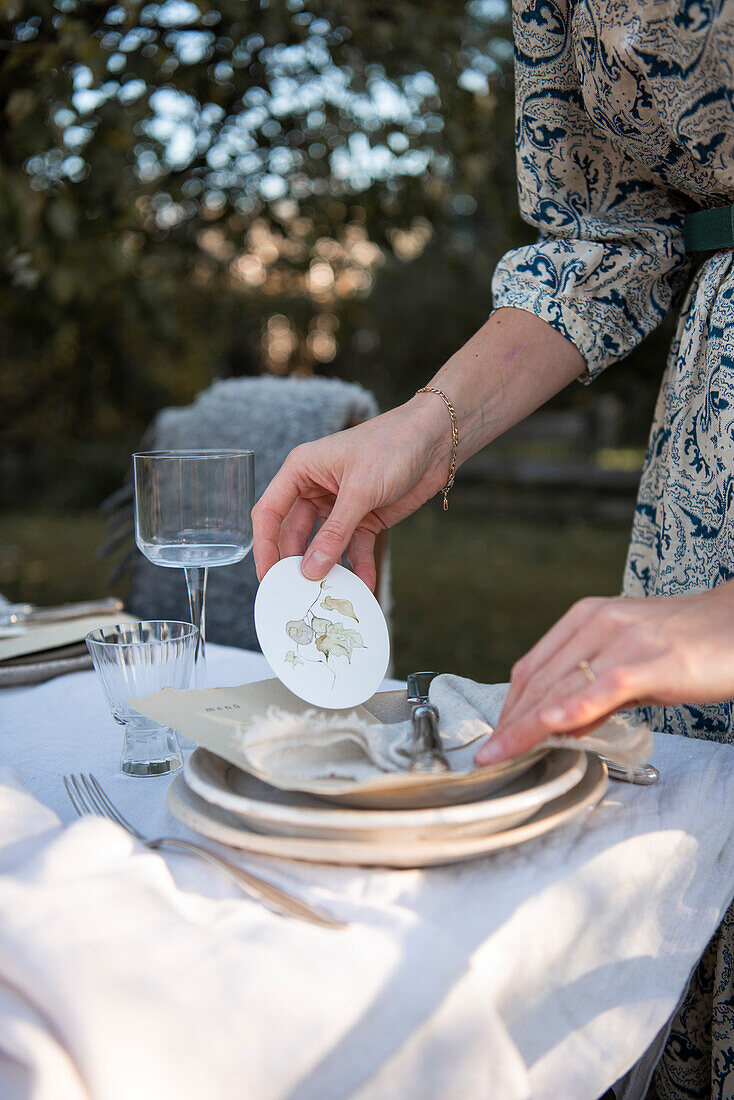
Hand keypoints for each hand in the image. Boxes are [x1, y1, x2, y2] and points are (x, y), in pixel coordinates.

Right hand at [251, 395, 451, 590]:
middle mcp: (315, 489)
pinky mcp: (364, 519)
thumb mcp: (360, 490)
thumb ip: (335, 532)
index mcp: (302, 470)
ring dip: (329, 568)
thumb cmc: (393, 445)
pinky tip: (364, 586)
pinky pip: (355, 549)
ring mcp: (340, 506)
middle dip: (298, 563)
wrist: (435, 440)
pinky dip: (359, 567)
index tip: (269, 576)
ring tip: (331, 594)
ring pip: (325, 546)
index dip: (265, 546)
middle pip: (295, 534)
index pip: (270, 512)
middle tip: (299, 592)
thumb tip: (311, 569)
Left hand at [475, 584, 733, 764]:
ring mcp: (624, 639)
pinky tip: (550, 727)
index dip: (508, 706)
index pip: (533, 667)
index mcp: (587, 618)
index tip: (494, 737)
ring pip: (562, 686)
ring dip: (526, 725)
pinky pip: (604, 687)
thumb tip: (560, 725)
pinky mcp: (652, 660)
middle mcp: (599, 622)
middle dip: (509, 722)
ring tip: (502, 754)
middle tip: (489, 756)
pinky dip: (572, 709)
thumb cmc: (692, 646)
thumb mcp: (632, 664)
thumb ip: (595, 691)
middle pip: (539, 679)